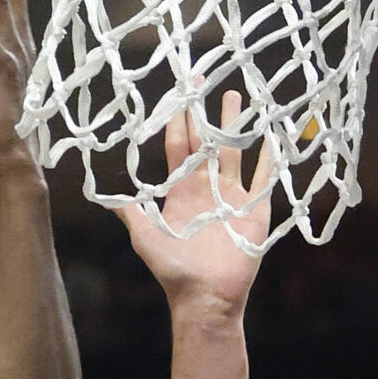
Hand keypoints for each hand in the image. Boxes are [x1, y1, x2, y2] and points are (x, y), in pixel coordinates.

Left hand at [117, 90, 275, 317]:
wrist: (204, 296)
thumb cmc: (172, 269)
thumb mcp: (145, 237)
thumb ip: (131, 213)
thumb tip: (104, 195)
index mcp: (181, 190)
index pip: (179, 146)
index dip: (178, 121)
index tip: (178, 94)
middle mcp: (207, 188)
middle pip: (207, 141)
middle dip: (205, 113)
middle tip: (203, 82)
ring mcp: (232, 196)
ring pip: (235, 151)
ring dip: (235, 124)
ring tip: (237, 95)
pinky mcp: (255, 208)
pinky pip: (265, 177)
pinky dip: (270, 156)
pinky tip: (273, 133)